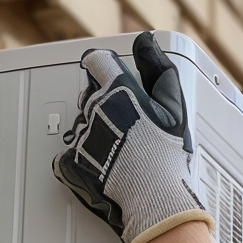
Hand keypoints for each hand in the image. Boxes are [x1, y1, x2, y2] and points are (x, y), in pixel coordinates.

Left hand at [52, 31, 213, 242]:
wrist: (154, 200)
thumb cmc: (166, 158)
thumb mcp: (173, 108)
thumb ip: (159, 69)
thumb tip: (146, 42)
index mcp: (118, 91)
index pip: (99, 63)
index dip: (106, 71)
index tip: (112, 82)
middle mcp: (95, 109)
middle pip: (91, 97)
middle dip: (105, 109)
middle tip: (127, 131)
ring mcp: (81, 136)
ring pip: (82, 126)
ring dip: (97, 136)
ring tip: (120, 156)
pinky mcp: (71, 161)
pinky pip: (69, 155)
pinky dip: (82, 162)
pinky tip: (104, 169)